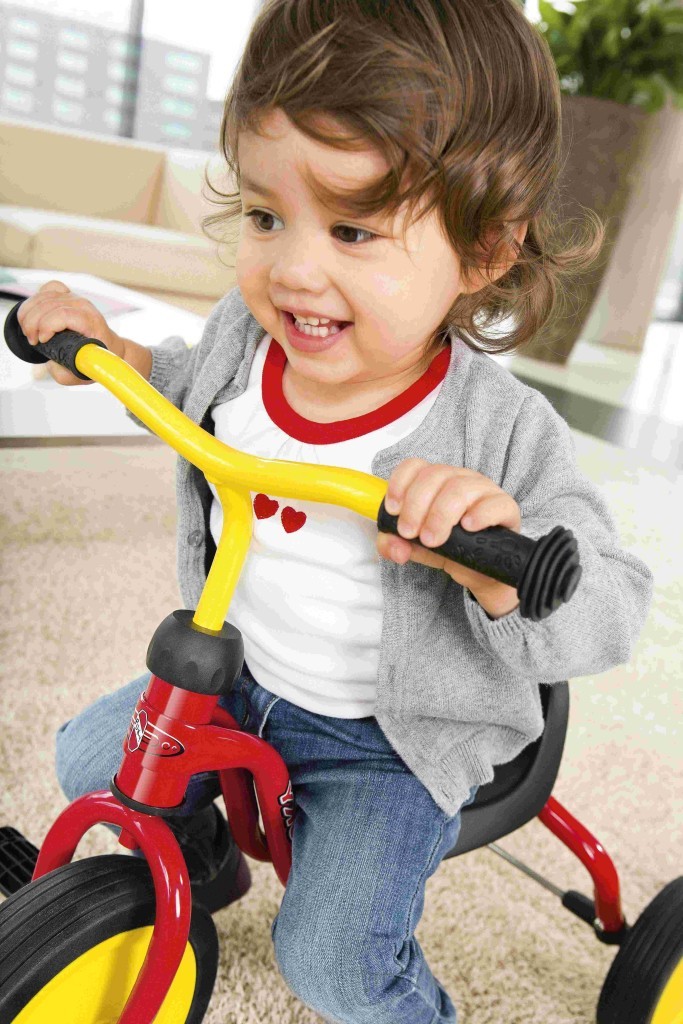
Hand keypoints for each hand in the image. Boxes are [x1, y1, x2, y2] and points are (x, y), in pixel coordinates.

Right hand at [16, 279, 125, 385]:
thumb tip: (50, 364)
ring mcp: (75, 298)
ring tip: (30, 332)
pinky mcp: (68, 295)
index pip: (63, 314)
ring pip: (43, 297)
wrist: (109, 346)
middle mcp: (83, 306)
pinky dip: (34, 301)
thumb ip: (64, 374)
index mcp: (91, 322)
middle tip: (32, 340)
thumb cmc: (97, 357)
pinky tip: (32, 315)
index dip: (46, 326)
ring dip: (28, 314)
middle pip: (48, 305)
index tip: (41, 341)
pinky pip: (47, 289)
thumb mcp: (82, 373)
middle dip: (32, 324)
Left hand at [376, 458, 520, 618]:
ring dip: (440, 515)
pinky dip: (479, 514)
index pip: (415, 466)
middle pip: (434, 475)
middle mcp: (459, 480)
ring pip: (460, 488)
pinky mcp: (506, 508)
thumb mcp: (415, 548)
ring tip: (433, 540)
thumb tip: (393, 545)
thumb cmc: (450, 549)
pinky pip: (495, 503)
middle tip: (411, 533)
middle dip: (416, 506)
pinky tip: (467, 528)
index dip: (400, 484)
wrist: (481, 572)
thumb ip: (395, 545)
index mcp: (435, 482)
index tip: (393, 510)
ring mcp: (484, 491)